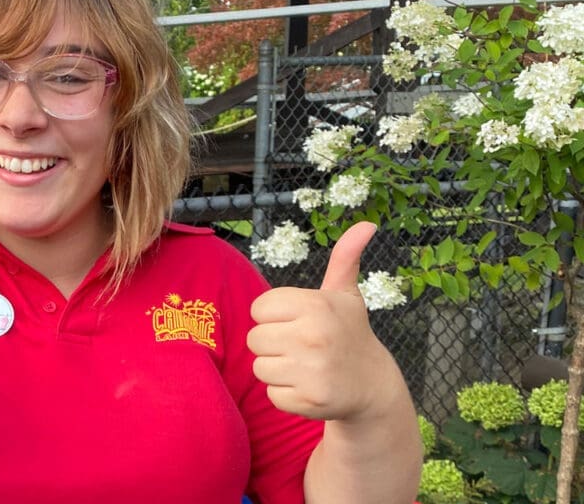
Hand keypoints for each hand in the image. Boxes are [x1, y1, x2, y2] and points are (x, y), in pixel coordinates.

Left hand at [247, 221, 393, 421]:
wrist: (373, 385)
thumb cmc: (349, 332)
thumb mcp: (345, 294)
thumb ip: (345, 258)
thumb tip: (366, 224)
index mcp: (315, 304)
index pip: (258, 309)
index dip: (274, 316)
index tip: (298, 322)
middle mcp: (313, 335)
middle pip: (254, 339)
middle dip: (273, 344)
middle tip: (301, 347)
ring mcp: (312, 370)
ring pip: (259, 367)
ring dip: (278, 370)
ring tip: (305, 366)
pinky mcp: (310, 401)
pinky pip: (272, 394)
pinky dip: (286, 394)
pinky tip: (309, 387)